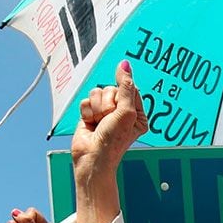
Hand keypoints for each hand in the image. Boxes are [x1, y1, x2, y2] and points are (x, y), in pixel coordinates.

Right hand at [69, 61, 146, 180]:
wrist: (92, 157)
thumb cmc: (113, 140)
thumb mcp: (126, 111)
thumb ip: (126, 86)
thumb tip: (125, 64)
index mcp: (136, 112)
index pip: (129, 88)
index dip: (122, 94)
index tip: (119, 108)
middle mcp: (121, 111)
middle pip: (111, 88)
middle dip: (108, 103)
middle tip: (108, 119)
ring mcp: (104, 113)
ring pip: (97, 92)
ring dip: (97, 108)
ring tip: (99, 123)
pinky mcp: (90, 114)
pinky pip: (86, 100)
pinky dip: (87, 112)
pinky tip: (90, 124)